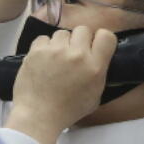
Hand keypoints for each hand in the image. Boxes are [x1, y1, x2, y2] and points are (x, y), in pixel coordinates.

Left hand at [4, 25, 116, 143]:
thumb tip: (97, 59)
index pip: (106, 36)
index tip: (95, 46)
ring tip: (56, 58)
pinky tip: (43, 59)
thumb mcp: (94, 95)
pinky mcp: (36, 50)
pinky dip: (44, 46)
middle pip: (83, 29)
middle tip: (74, 52)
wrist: (38, 115)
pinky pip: (44, 38)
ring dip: (61, 43)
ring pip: (62, 33)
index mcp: (94, 66)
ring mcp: (55, 50)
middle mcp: (77, 54)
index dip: (101, 39)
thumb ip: (98, 73)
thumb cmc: (67, 110)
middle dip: (80, 39)